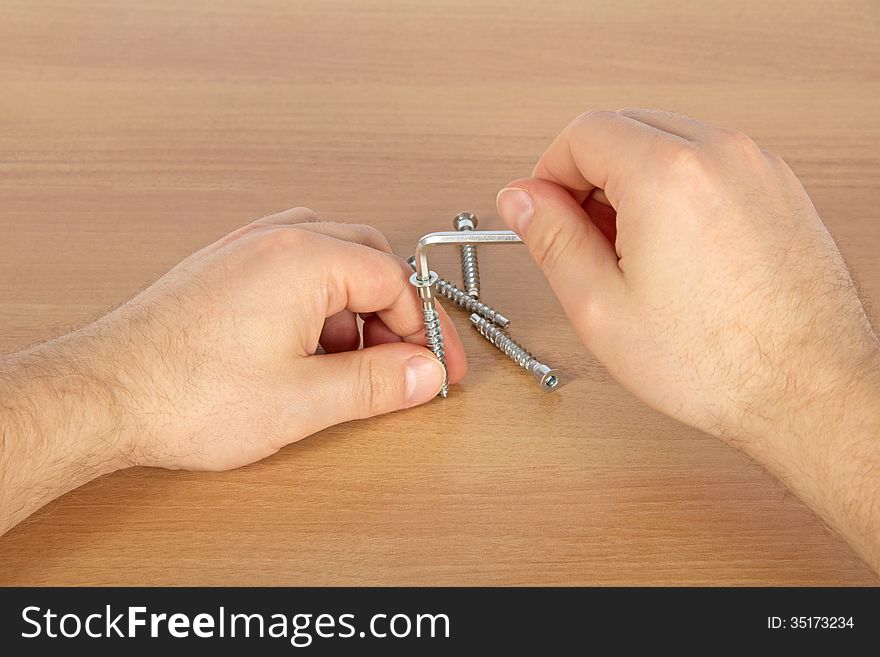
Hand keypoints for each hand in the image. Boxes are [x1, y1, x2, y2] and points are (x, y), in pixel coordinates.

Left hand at [1, 208, 465, 532]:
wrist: (101, 394)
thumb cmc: (184, 394)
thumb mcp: (303, 400)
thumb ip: (376, 383)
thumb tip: (423, 373)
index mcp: (305, 260)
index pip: (396, 280)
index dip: (424, 328)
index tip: (433, 366)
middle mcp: (276, 241)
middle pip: (369, 259)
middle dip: (394, 313)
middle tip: (401, 361)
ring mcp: (245, 249)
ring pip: (330, 257)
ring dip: (354, 305)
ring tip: (347, 360)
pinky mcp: (223, 267)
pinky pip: (291, 264)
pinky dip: (317, 299)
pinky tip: (306, 342)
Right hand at [496, 109, 879, 569]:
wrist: (810, 389)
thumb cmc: (717, 362)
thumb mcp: (601, 307)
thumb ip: (551, 239)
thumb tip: (521, 198)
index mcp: (668, 176)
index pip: (583, 132)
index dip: (548, 171)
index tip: (542, 209)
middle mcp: (720, 155)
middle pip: (625, 127)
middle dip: (589, 174)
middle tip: (580, 236)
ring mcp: (757, 167)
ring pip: (667, 142)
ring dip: (632, 181)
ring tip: (629, 252)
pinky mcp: (779, 188)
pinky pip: (709, 163)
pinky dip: (676, 189)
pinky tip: (673, 250)